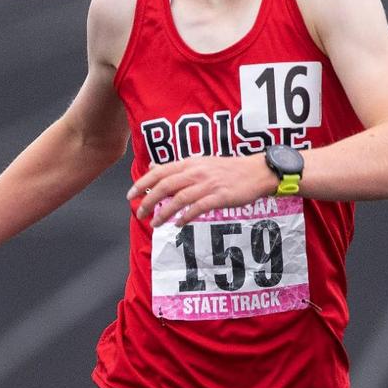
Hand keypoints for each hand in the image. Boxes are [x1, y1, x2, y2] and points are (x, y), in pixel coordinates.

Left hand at [127, 154, 274, 227]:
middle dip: (149, 200)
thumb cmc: (228, 169)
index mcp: (190, 163)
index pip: (160, 171)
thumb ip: (178, 167)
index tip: (131, 195)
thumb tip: (153, 167)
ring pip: (179, 198)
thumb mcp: (201, 162)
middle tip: (140, 213)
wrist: (257, 171)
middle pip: (166, 185)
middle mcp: (197, 172)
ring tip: (155, 223)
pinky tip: (178, 224)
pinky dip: (185, 216)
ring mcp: (208, 184)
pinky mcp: (220, 197)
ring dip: (164, 212)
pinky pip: (198, 207)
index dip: (143, 183)